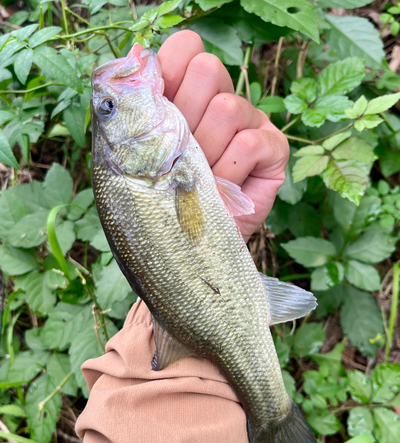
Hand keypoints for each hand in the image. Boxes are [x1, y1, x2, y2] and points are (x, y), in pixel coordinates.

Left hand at [157, 30, 288, 241]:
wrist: (188, 242)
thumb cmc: (163, 198)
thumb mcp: (139, 151)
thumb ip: (139, 106)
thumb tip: (137, 55)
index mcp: (189, 95)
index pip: (187, 48)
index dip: (169, 69)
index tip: (158, 107)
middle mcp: (222, 101)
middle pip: (208, 70)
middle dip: (186, 118)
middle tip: (181, 156)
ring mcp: (252, 122)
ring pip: (228, 109)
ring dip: (205, 153)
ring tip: (200, 181)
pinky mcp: (275, 148)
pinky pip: (250, 142)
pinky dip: (229, 171)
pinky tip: (223, 190)